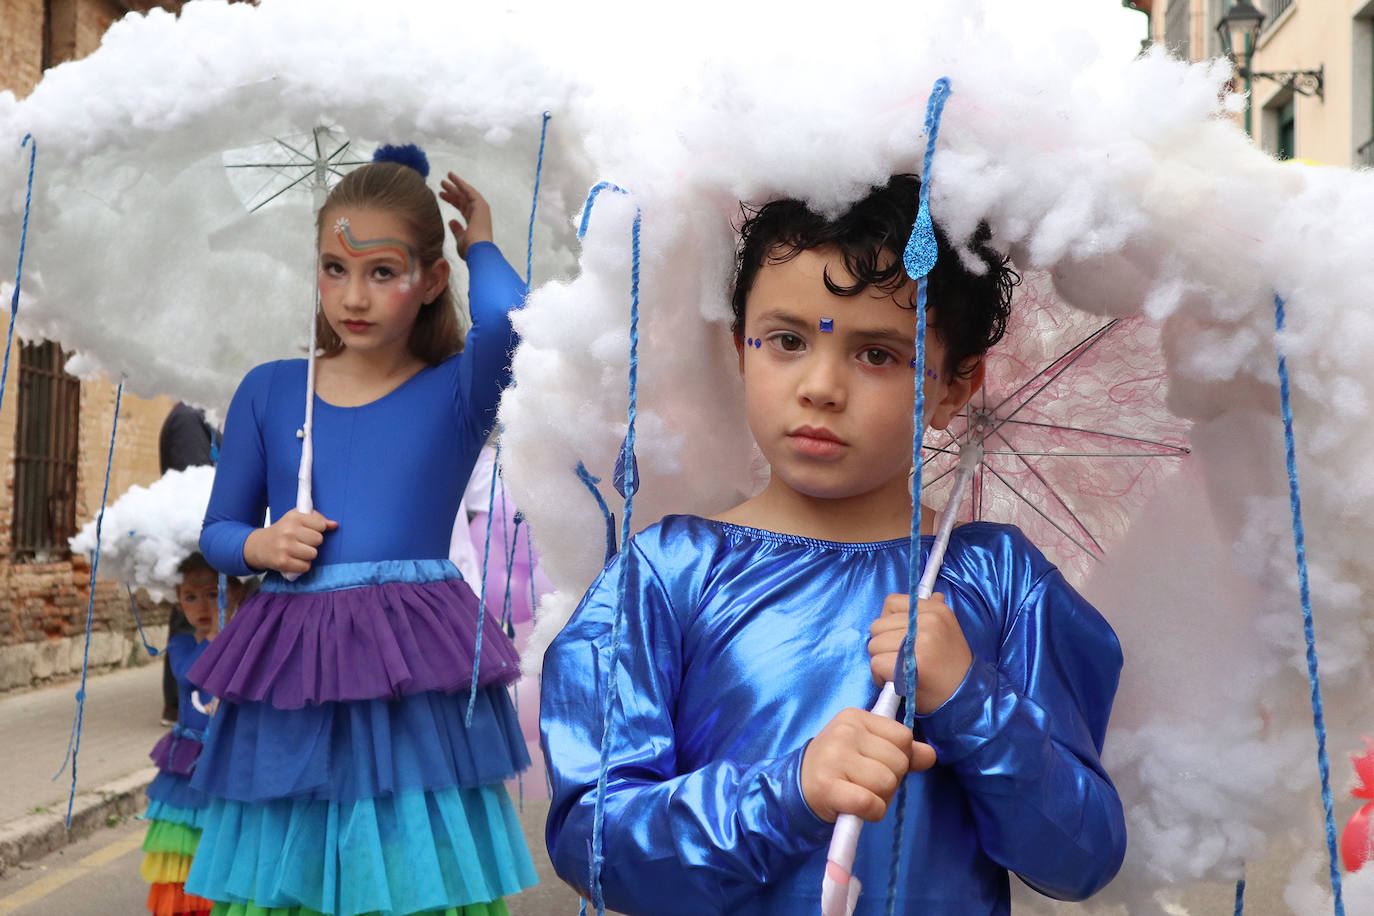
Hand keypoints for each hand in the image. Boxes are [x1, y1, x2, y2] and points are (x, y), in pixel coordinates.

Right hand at [242, 509, 336, 574]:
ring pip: (313, 554)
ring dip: (308, 555)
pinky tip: (294, 559)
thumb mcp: (296, 518)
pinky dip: (302, 565)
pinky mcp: (283, 562)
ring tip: (298, 551)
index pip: (321, 525)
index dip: (317, 529)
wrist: (259, 546)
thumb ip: (316, 519)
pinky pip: (305, 566)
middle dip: (312, 542)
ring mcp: (285, 547)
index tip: (308, 531)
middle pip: (318, 540)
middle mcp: (288, 531)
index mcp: (293, 517)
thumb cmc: (282, 531)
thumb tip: (334, 525)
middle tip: (301, 542)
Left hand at [439, 172, 492, 259]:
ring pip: (466, 194)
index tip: (441, 195)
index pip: (462, 208)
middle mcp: (479, 215)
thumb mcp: (460, 239)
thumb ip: (456, 230)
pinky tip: (452, 177)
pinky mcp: (480, 205)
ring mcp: (481, 209)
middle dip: (452, 192)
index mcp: (474, 223)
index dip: (452, 201)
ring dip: (455, 185)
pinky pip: (469, 191)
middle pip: (463, 199)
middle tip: (442, 185)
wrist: (479, 250)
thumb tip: (450, 221)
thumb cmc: (470, 250)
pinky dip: (461, 183)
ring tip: (444, 179)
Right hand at [799, 708, 936, 822]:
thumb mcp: (868, 748)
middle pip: (898, 762)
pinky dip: (872, 812)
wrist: (798, 787)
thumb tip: (930, 756)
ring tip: (863, 794)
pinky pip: (870, 803)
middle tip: (869, 783)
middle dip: (891, 780)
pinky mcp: (828, 787)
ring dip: (882, 798)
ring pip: (887, 783)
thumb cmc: (839, 765)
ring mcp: (834, 759)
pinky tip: (860, 809)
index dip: (901, 756)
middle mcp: (844, 733)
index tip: (880, 763)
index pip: (903, 736)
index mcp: (855, 717)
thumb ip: (901, 749)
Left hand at [868, 592, 971, 714]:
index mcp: (936, 610)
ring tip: (897, 670)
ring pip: (874, 645)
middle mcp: (928, 621)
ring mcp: (920, 642)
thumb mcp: (948, 631)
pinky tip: (894, 680)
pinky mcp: (910, 664)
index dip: (888, 622)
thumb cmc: (951, 665)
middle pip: (878, 625)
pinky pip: (877, 663)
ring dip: (880, 660)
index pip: (891, 602)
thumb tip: (933, 595)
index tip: (897, 637)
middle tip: (897, 659)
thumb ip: (934, 612)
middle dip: (882, 644)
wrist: (966, 695)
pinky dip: (879, 675)